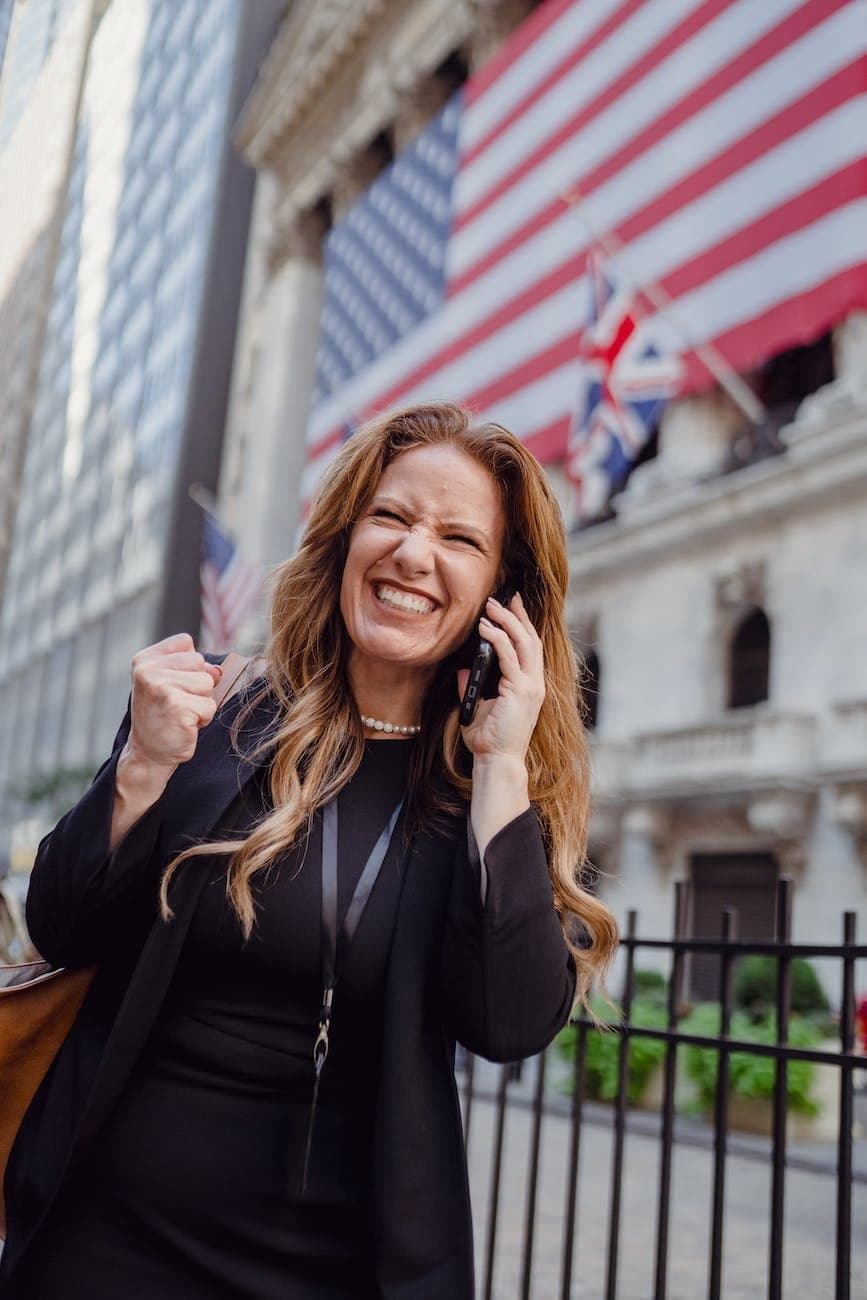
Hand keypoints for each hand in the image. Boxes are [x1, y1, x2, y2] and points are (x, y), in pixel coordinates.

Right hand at [124, 632, 222, 773]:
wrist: (148, 753)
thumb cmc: (163, 715)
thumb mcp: (172, 683)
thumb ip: (194, 668)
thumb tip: (217, 672)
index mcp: (144, 659)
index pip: (185, 642)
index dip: (188, 666)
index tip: (171, 686)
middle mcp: (148, 670)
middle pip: (200, 663)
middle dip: (197, 686)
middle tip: (177, 704)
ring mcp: (161, 688)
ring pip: (208, 683)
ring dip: (201, 703)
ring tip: (181, 714)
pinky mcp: (177, 707)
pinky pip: (210, 706)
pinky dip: (203, 719)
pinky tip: (183, 725)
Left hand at [457, 591, 544, 763]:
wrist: (497, 761)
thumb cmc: (489, 740)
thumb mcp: (477, 708)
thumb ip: (473, 687)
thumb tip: (464, 670)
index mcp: (529, 686)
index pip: (531, 648)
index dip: (524, 624)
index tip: (514, 605)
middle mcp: (535, 684)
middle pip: (531, 640)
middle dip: (518, 615)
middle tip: (505, 597)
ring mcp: (531, 687)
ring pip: (524, 643)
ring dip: (507, 621)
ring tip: (492, 606)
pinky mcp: (520, 691)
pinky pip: (509, 657)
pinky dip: (498, 639)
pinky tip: (485, 628)